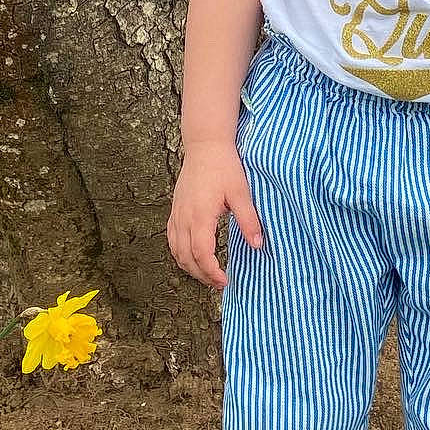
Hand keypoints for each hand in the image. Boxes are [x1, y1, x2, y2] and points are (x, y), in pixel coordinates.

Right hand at [167, 140, 263, 292]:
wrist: (205, 146)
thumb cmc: (224, 167)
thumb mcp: (241, 193)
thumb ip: (249, 220)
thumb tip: (258, 244)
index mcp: (200, 215)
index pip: (201, 254)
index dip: (211, 272)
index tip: (225, 281)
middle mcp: (184, 217)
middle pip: (186, 258)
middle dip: (202, 275)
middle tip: (220, 283)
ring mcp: (177, 214)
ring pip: (176, 251)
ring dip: (190, 267)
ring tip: (208, 274)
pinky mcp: (175, 210)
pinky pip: (172, 239)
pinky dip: (180, 253)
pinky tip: (192, 257)